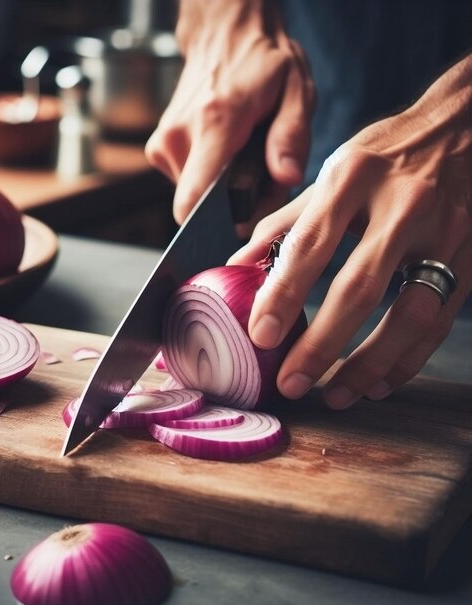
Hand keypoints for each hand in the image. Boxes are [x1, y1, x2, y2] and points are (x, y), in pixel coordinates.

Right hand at [145, 0, 314, 234]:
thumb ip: (291, 137)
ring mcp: (163, 144)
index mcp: (214, 123)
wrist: (223, 34)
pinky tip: (225, 155)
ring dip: (221, 191)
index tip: (241, 223)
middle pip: (200, 205)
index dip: (215, 226)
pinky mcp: (158, 149)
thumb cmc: (262, 61)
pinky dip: (208, 179)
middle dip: (231, 205)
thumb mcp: (296, 90)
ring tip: (242, 159)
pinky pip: (185, 183)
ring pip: (193, 196)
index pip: (193, 201)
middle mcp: (178, 137)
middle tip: (260, 176)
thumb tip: (287, 178)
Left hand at [229, 54, 471, 407]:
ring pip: (408, 313)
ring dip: (369, 364)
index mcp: (353, 177)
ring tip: (334, 395)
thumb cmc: (383, 154)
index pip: (311, 244)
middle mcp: (402, 204)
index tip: (261, 335)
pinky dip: (408, 357)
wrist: (463, 127)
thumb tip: (238, 266)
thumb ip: (284, 224)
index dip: (283, 294)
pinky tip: (379, 382)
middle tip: (292, 382)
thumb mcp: (329, 174)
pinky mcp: (469, 256)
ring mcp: (444, 232)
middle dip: (322, 344)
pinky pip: (440, 319)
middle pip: (359, 288)